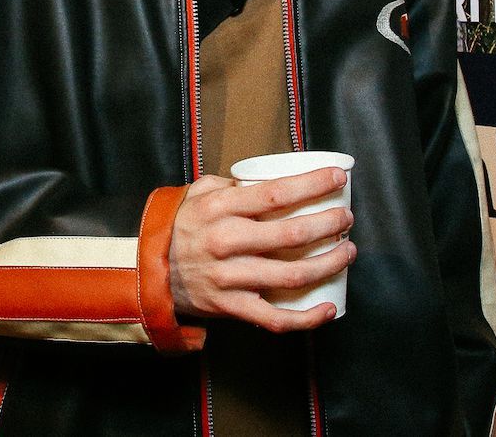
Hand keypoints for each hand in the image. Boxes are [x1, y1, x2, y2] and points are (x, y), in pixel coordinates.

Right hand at [168, 167, 355, 332]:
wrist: (148, 271)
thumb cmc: (180, 227)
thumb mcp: (198, 193)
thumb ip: (231, 182)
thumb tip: (268, 177)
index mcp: (221, 208)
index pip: (276, 193)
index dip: (313, 185)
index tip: (338, 178)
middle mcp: (227, 241)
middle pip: (292, 234)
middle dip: (329, 224)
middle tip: (346, 218)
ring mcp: (230, 278)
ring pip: (292, 275)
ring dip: (329, 264)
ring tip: (347, 252)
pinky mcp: (231, 307)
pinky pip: (275, 318)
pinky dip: (307, 317)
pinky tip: (328, 308)